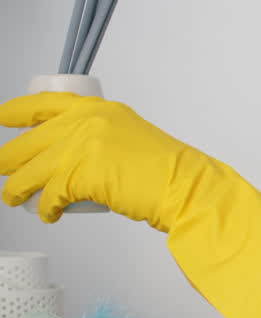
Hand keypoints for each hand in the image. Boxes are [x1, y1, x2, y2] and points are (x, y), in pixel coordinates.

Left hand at [0, 92, 201, 225]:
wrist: (185, 186)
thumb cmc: (167, 170)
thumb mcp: (130, 136)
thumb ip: (101, 137)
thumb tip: (75, 156)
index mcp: (96, 109)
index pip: (42, 103)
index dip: (13, 112)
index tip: (1, 119)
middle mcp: (84, 122)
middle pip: (27, 141)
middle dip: (6, 160)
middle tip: (2, 170)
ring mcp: (80, 148)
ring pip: (28, 171)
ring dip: (15, 189)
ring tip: (13, 198)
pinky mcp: (79, 176)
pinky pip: (48, 195)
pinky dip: (44, 209)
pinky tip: (46, 214)